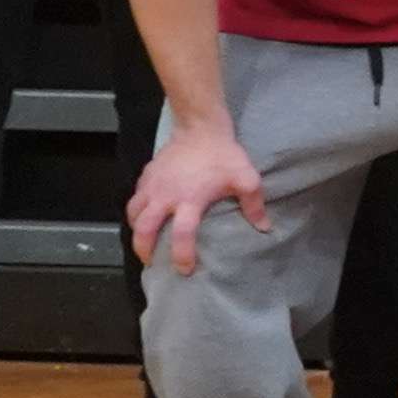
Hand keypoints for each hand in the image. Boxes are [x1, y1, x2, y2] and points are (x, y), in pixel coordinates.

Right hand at [126, 114, 270, 274]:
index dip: (181, 254)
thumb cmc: (224, 155)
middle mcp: (165, 195)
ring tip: (143, 241)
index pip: (181, 234)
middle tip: (151, 261)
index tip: (184, 270)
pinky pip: (134, 197)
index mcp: (190, 200)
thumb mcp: (246, 178)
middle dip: (143, 248)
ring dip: (135, 230)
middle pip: (144, 228)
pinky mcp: (146, 175)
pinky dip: (135, 210)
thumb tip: (264, 228)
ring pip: (133, 213)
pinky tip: (144, 216)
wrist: (200, 127)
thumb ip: (254, 205)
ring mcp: (152, 185)